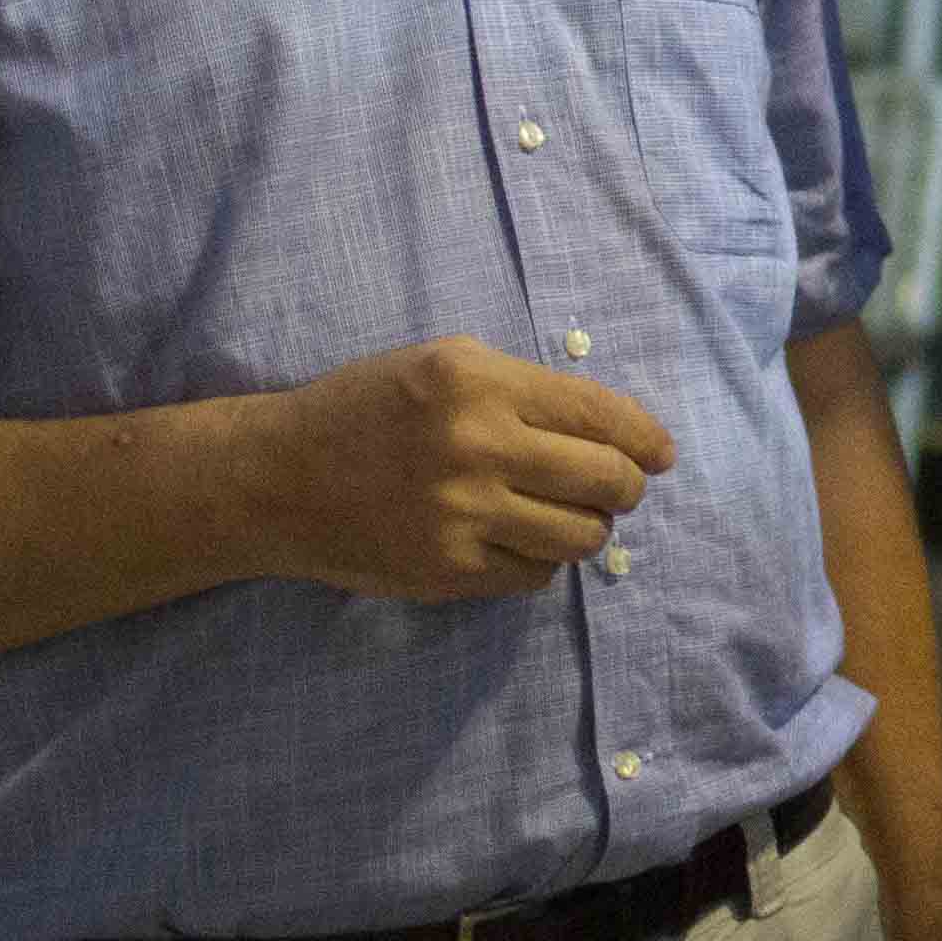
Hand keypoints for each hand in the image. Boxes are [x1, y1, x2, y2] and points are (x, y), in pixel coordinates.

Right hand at [249, 337, 674, 601]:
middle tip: (620, 490)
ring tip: (572, 517)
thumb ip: (526, 389)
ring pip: (580, 536)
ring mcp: (462, 514)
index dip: (645, 439)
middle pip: (605, 480)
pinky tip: (519, 541)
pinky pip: (534, 575)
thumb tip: (618, 433)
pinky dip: (541, 560)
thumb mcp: (444, 365)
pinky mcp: (447, 570)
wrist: (278, 477)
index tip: (662, 454)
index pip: (600, 415)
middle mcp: (476, 445)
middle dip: (627, 487)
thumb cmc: (368, 410)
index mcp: (480, 382)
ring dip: (591, 529)